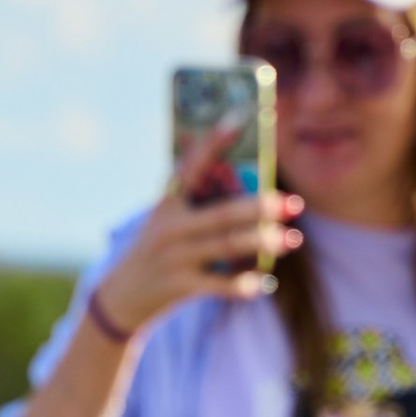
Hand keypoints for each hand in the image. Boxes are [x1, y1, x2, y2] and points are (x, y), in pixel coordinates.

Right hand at [89, 139, 303, 334]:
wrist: (123, 297)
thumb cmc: (156, 250)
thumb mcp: (165, 220)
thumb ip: (195, 201)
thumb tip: (245, 186)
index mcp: (166, 203)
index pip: (191, 165)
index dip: (214, 142)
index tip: (239, 118)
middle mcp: (169, 227)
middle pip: (223, 213)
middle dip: (260, 207)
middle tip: (292, 203)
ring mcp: (175, 258)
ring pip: (227, 246)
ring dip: (263, 242)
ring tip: (292, 239)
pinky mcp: (179, 287)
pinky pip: (219, 285)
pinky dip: (243, 284)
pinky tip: (264, 280)